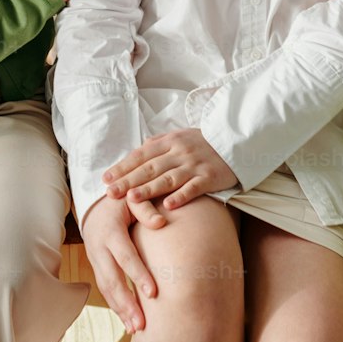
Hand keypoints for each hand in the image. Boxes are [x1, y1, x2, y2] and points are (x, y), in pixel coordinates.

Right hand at [79, 195, 156, 332]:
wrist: (95, 203)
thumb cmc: (120, 200)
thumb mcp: (131, 197)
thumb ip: (145, 209)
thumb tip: (161, 223)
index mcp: (110, 231)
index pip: (125, 256)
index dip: (138, 275)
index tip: (153, 294)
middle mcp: (98, 248)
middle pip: (112, 280)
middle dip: (126, 303)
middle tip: (142, 324)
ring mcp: (95, 259)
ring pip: (106, 289)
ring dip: (120, 310)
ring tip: (136, 329)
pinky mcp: (97, 267)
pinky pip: (105, 290)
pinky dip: (115, 306)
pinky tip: (127, 321)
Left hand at [103, 128, 237, 211]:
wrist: (236, 142)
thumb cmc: (204, 142)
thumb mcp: (180, 136)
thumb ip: (159, 144)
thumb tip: (137, 152)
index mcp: (170, 141)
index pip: (141, 155)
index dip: (123, 167)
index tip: (106, 179)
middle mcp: (180, 152)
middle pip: (150, 168)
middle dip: (128, 180)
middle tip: (110, 192)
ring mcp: (194, 165)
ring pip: (168, 178)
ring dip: (149, 189)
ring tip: (132, 199)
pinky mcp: (210, 177)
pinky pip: (193, 187)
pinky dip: (181, 196)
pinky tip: (168, 205)